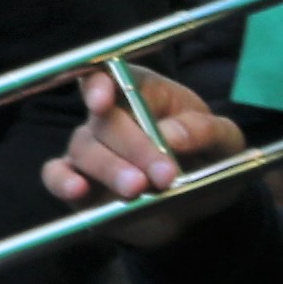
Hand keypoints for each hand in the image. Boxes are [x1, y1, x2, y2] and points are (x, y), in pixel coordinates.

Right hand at [45, 65, 241, 229]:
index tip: (104, 102)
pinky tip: (78, 189)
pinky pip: (56, 175)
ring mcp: (92, 149)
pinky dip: (62, 180)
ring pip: (85, 149)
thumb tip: (170, 134)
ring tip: (138, 189)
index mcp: (144, 92)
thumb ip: (204, 130)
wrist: (200, 207)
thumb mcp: (226, 141)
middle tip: (164, 175)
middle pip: (104, 120)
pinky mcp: (81, 181)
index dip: (101, 84)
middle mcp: (110, 116)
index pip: (112, 75)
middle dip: (133, 147)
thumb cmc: (209, 160)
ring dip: (111, 169)